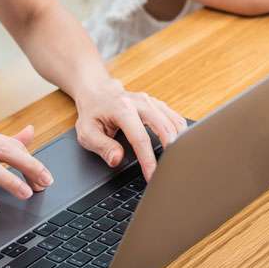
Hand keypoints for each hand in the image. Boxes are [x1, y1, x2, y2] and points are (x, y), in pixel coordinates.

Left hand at [72, 78, 188, 180]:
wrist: (98, 92)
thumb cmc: (93, 114)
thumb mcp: (87, 132)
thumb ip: (102, 146)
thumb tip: (117, 160)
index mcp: (122, 109)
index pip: (140, 138)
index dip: (148, 160)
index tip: (153, 176)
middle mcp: (141, 103)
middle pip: (164, 128)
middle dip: (171, 151)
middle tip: (172, 171)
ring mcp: (152, 102)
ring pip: (173, 122)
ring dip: (180, 142)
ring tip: (179, 162)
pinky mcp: (158, 104)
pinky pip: (175, 118)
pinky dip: (181, 133)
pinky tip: (181, 146)